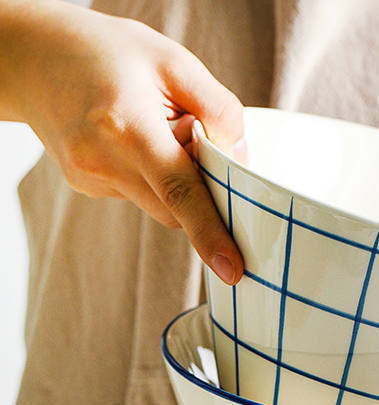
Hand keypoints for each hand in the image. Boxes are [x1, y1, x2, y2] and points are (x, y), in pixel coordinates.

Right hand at [1, 0, 244, 282]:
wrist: (31, 54)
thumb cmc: (106, 52)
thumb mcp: (173, 61)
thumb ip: (218, 109)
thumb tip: (239, 160)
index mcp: (125, 125)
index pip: (179, 191)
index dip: (210, 233)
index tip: (233, 269)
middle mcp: (102, 161)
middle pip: (176, 209)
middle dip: (200, 190)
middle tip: (190, 133)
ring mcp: (90, 180)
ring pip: (161, 206)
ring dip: (175, 181)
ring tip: (152, 127)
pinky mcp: (87, 187)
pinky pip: (141, 195)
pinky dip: (152, 176)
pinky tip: (132, 138)